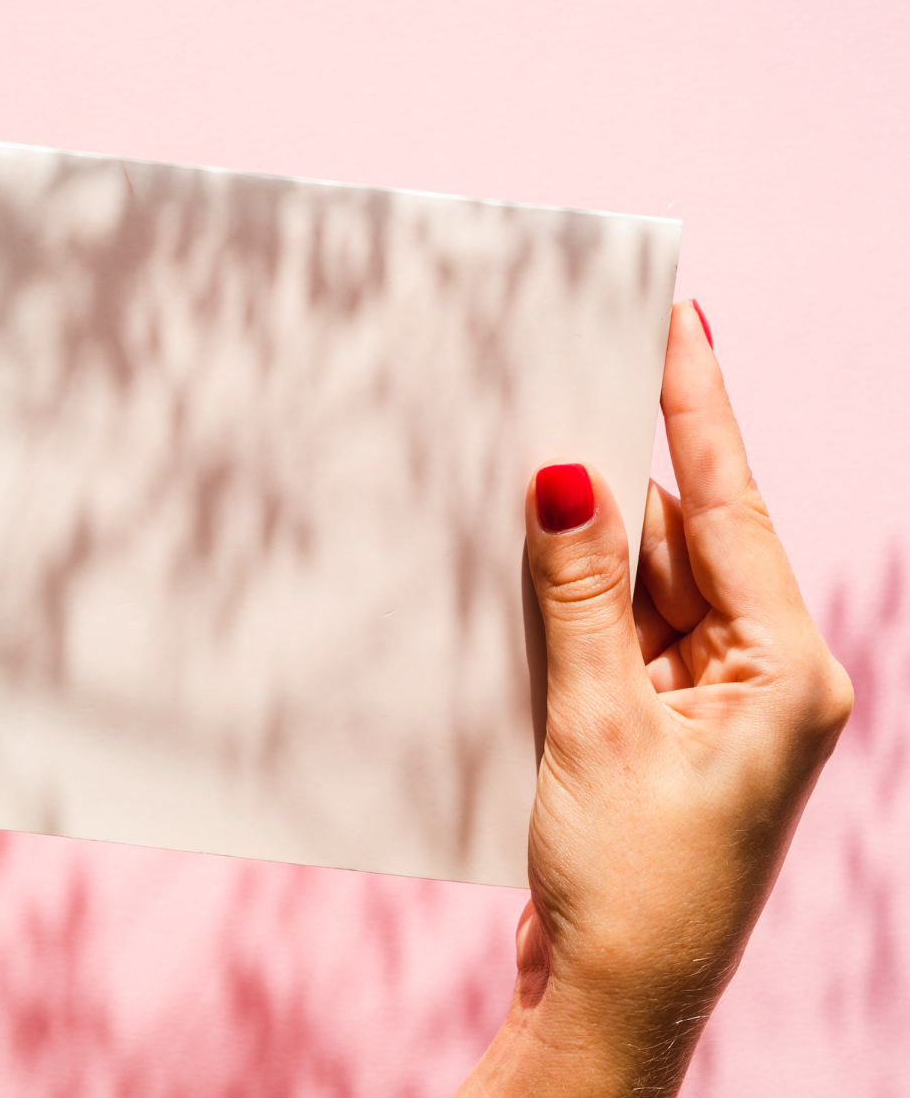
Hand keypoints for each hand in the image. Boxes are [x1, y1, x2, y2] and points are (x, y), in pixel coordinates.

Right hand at [458, 301, 852, 1095]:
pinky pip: (620, 632)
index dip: (701, 411)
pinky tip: (534, 555)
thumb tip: (567, 480)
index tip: (681, 324)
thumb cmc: (634, 882)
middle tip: (588, 371)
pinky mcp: (659, 727)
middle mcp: (760, 678)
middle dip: (635, 467)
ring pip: (647, 584)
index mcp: (787, 673)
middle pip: (692, 540)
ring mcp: (710, 704)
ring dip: (595, 536)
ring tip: (543, 457)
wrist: (614, 997)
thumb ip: (581, 595)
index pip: (735, 511)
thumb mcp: (599, 723)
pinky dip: (579, 597)